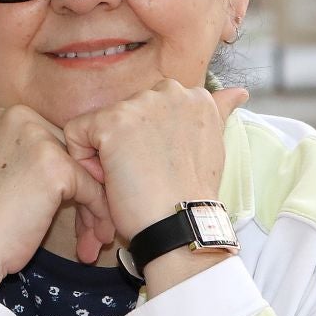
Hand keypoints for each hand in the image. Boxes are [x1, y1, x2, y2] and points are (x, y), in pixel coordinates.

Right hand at [0, 105, 114, 295]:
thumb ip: (25, 157)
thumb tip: (67, 163)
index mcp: (0, 117)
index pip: (49, 138)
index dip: (63, 172)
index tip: (69, 203)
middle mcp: (18, 117)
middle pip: (69, 151)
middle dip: (81, 187)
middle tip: (85, 222)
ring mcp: (37, 139)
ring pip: (84, 171)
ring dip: (93, 204)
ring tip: (93, 234)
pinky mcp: (55, 166)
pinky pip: (91, 189)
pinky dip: (97, 214)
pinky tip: (93, 238)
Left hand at [62, 79, 249, 244]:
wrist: (181, 223)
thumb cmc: (192, 193)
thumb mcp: (213, 145)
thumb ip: (220, 111)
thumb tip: (240, 91)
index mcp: (195, 96)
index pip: (149, 109)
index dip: (145, 141)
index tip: (159, 167)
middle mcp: (170, 92)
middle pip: (123, 114)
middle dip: (124, 146)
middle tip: (144, 177)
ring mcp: (141, 105)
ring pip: (99, 124)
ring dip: (104, 156)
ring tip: (130, 181)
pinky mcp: (112, 123)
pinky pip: (75, 134)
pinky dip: (83, 161)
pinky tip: (109, 180)